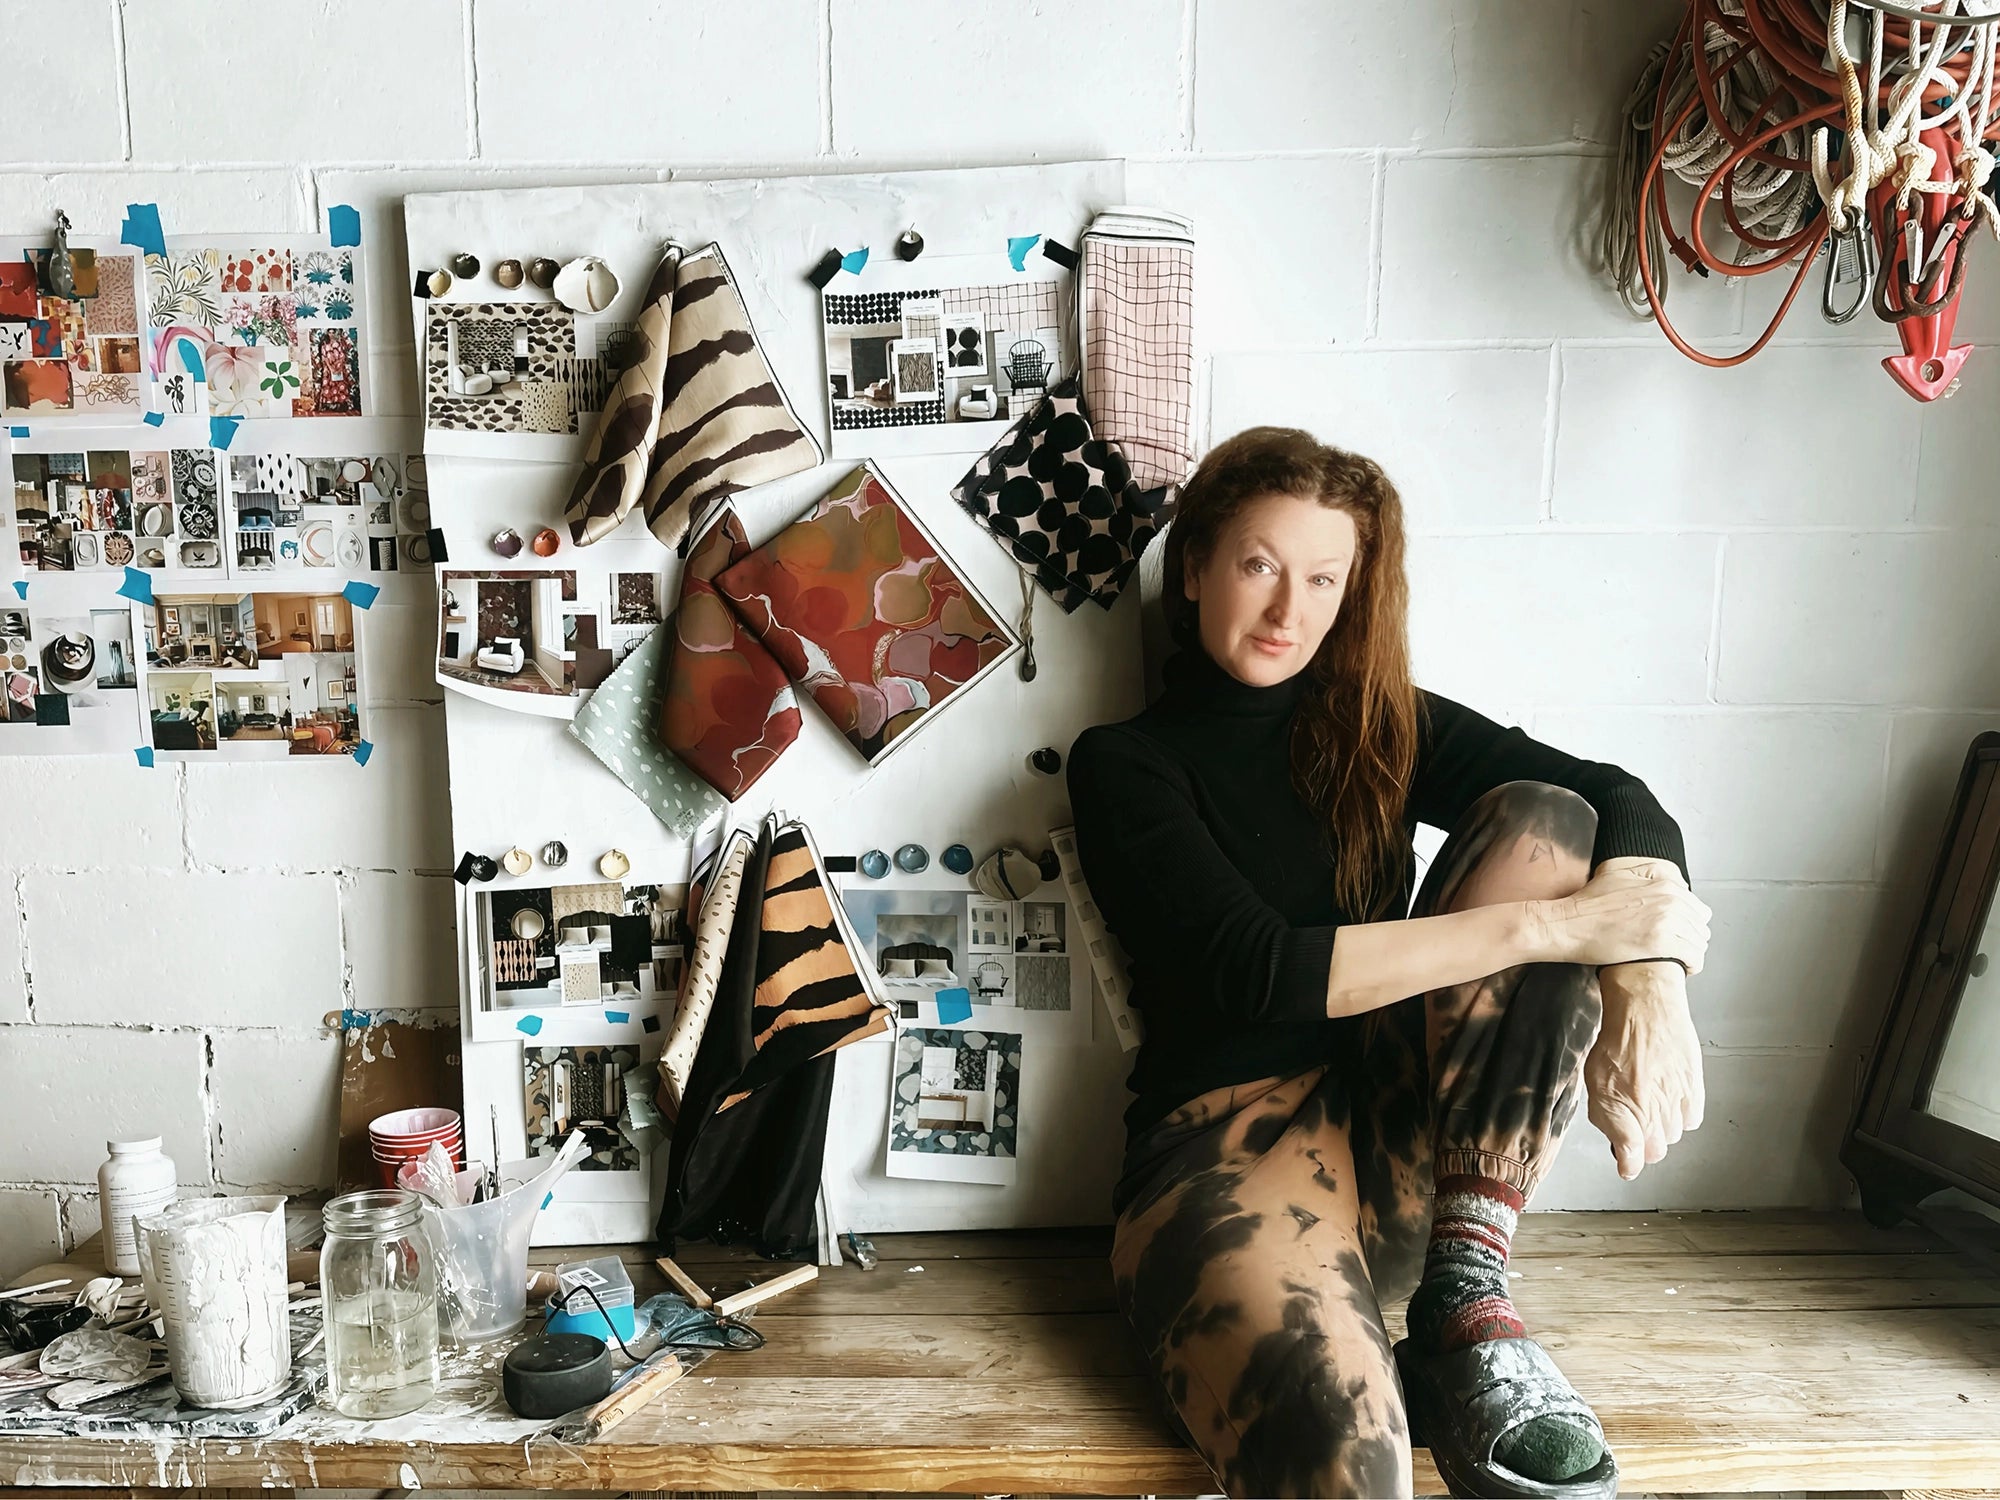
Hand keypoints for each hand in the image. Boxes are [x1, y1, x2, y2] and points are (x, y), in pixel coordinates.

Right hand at [1531, 856, 1710, 972]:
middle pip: (1700, 926)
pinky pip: (1693, 958)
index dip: (1689, 923)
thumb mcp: (1618, 874)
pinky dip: (1691, 965)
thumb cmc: (1587, 904)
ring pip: (1698, 942)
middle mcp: (1669, 901)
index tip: (1679, 932)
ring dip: (1691, 952)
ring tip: (1677, 959)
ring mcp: (1665, 922)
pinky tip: (1681, 968)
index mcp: (1664, 885)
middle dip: (1691, 938)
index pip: (1698, 908)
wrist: (1568, 925)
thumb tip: (1666, 878)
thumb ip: (1648, 873)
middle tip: (1677, 947)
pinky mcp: (1659, 944)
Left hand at [1585, 960, 1703, 1179]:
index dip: (1629, 1162)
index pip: (1635, 1160)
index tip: (1626, 1160)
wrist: (1646, 1010)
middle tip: (1632, 1117)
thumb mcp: (1596, 1083)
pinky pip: (1691, 1119)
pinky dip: (1681, 1114)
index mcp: (1625, 1112)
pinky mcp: (1696, 1090)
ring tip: (1649, 1099)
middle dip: (1643, 1141)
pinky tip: (1669, 1096)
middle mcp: (1655, 1112)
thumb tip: (1624, 1154)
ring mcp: (1677, 1102)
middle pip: (1656, 1151)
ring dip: (1661, 1125)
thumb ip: (1608, 1122)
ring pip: (1673, 1135)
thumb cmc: (1616, 1041)